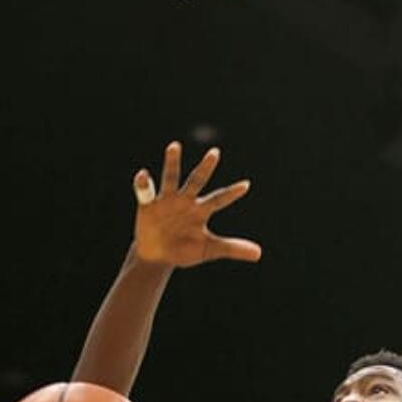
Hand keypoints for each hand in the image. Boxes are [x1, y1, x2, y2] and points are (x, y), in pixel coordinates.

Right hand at [133, 141, 260, 269]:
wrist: (158, 255)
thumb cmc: (186, 249)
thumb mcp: (210, 250)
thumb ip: (233, 248)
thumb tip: (259, 254)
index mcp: (201, 211)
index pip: (219, 199)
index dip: (232, 193)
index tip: (246, 185)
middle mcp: (185, 200)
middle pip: (197, 180)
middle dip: (205, 168)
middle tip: (216, 153)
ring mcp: (167, 200)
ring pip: (170, 177)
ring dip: (172, 162)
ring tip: (174, 146)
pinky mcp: (148, 203)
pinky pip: (144, 190)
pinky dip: (143, 182)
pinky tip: (144, 174)